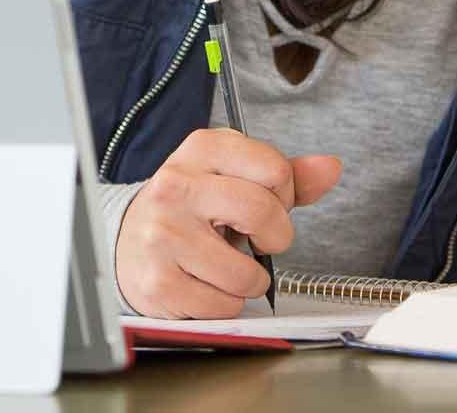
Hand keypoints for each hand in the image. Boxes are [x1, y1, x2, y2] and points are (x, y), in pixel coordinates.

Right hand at [117, 127, 341, 318]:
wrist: (126, 241)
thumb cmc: (191, 207)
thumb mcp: (234, 176)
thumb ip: (285, 174)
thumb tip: (330, 168)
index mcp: (201, 149)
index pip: (275, 168)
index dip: (284, 194)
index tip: (269, 203)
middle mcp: (176, 185)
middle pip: (262, 212)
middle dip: (276, 237)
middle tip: (261, 240)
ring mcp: (163, 234)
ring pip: (246, 272)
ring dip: (250, 279)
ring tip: (228, 264)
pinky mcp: (158, 281)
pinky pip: (223, 306)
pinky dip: (226, 303)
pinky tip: (205, 283)